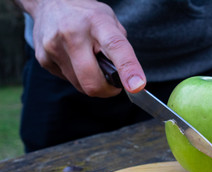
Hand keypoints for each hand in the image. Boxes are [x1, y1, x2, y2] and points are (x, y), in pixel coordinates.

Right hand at [29, 0, 145, 96]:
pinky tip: (75, 61)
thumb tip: (129, 78)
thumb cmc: (86, 15)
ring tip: (90, 64)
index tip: (136, 86)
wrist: (50, 3)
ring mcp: (54, 48)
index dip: (128, 69)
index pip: (116, 48)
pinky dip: (77, 77)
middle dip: (107, 90)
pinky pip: (68, 81)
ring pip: (80, 86)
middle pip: (92, 82)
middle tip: (113, 85)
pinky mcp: (43, 59)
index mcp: (97, 23)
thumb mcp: (110, 22)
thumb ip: (120, 48)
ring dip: (91, 83)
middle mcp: (73, 34)